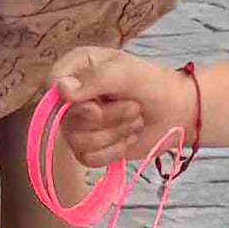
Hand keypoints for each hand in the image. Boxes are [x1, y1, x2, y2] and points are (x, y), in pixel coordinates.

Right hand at [48, 45, 187, 175]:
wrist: (177, 113)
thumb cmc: (153, 85)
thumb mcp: (125, 73)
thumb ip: (93, 79)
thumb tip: (60, 90)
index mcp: (76, 68)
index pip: (51, 85)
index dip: (69, 100)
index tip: (96, 102)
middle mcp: (72, 97)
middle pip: (66, 119)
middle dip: (108, 117)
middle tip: (134, 107)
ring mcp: (78, 125)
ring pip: (78, 142)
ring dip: (115, 133)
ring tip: (135, 120)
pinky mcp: (88, 149)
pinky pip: (88, 159)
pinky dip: (114, 151)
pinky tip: (129, 137)